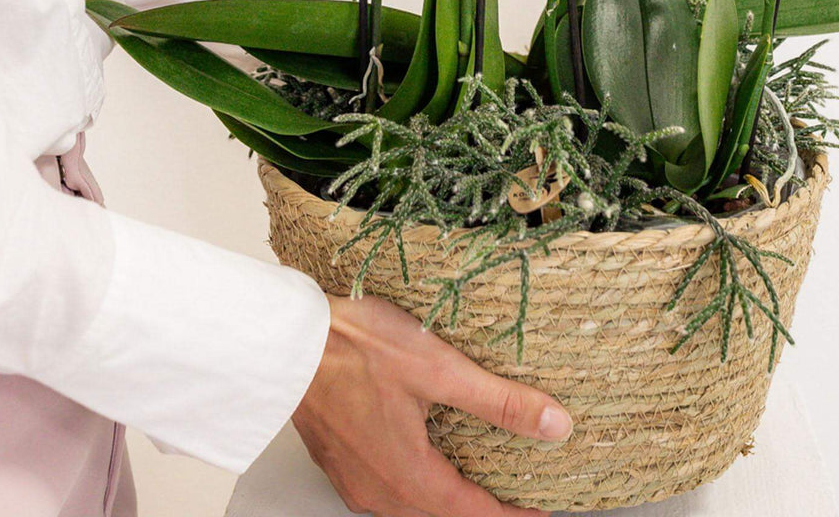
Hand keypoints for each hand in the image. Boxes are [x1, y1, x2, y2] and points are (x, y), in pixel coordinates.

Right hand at [293, 295, 572, 516]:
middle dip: (481, 508)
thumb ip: (499, 402)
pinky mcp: (338, 459)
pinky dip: (415, 481)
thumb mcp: (439, 367)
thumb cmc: (353, 347)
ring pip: (411, 505)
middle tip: (516, 490)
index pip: (476, 513)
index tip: (542, 511)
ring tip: (475, 473)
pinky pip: (385, 488)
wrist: (284, 340)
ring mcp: (354, 478)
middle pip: (443, 515)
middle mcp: (379, 491)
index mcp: (409, 477)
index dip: (515, 515)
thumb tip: (554, 426)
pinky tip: (422, 453)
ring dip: (446, 496)